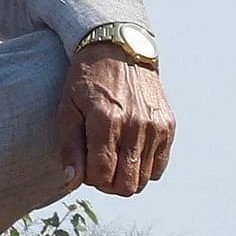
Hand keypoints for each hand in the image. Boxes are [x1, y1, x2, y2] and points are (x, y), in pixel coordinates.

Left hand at [55, 46, 173, 195]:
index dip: (90, 180)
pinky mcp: (168, 125)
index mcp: (107, 122)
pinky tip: (130, 153)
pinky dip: (145, 168)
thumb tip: (72, 182)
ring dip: (126, 177)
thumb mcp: (67, 109)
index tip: (84, 168)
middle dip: (109, 184)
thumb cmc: (86, 81)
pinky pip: (160, 166)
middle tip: (99, 167)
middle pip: (126, 185)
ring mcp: (156, 126)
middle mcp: (136, 126)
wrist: (119, 50)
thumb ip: (70, 148)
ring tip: (114, 159)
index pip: (102, 175)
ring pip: (144, 179)